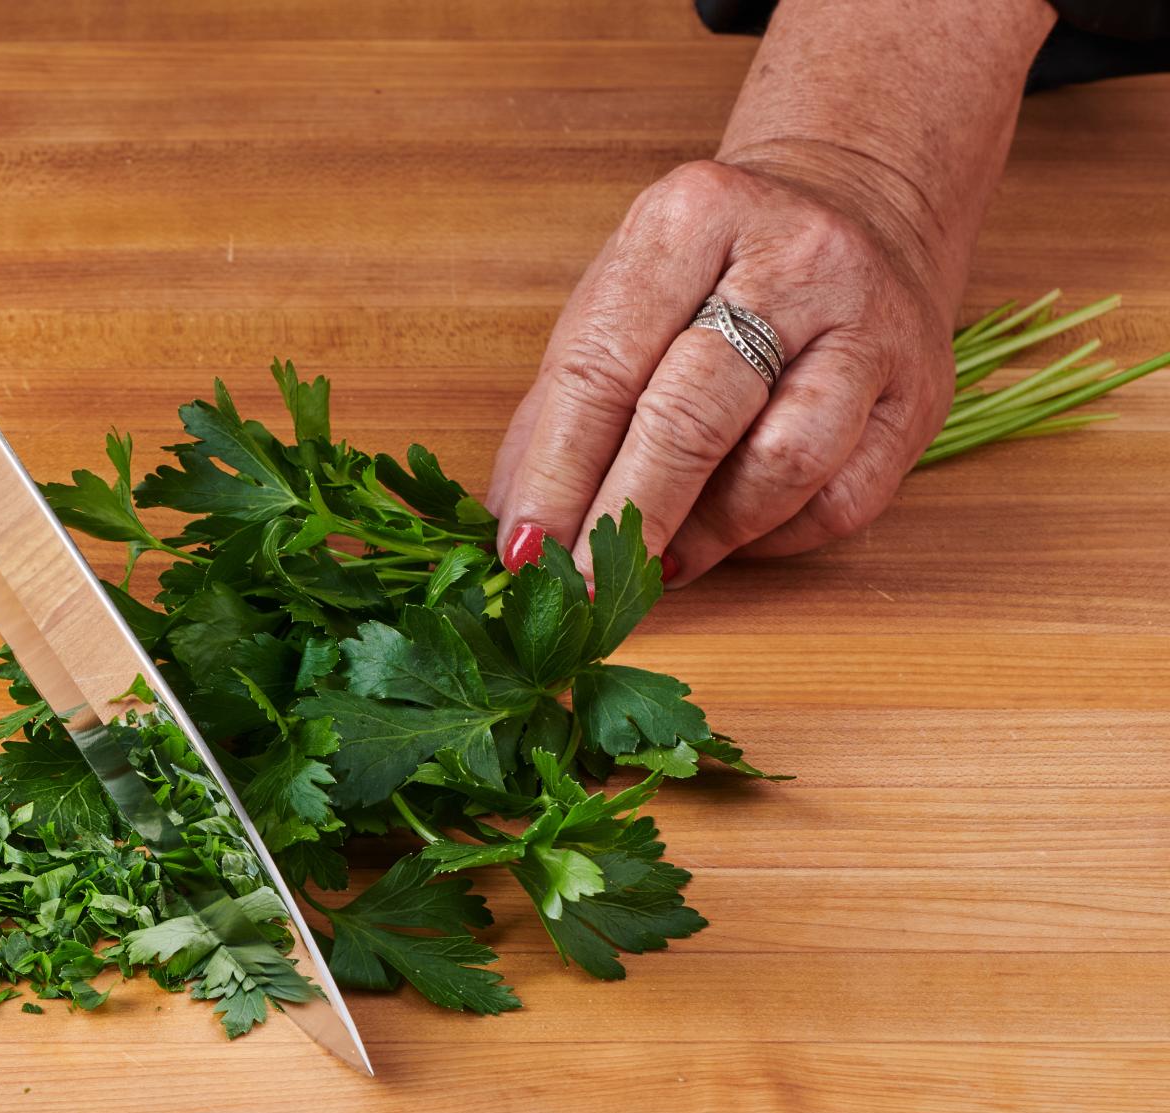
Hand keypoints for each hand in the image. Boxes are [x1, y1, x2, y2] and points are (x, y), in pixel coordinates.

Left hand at [486, 155, 956, 586]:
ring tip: (653, 565)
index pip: (605, 367)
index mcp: (693, 218)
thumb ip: (562, 402)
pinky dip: (770, 538)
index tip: (522, 547)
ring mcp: (870, 326)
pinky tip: (727, 540)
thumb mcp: (624, 295)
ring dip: (703, 537)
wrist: (860, 207)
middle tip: (576, 587)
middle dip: (623, 518)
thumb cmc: (713, 268)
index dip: (557, 473)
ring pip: (781, 465)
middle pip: (692, 417)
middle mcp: (794, 260)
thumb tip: (512, 521)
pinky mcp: (918, 395)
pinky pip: (839, 500)